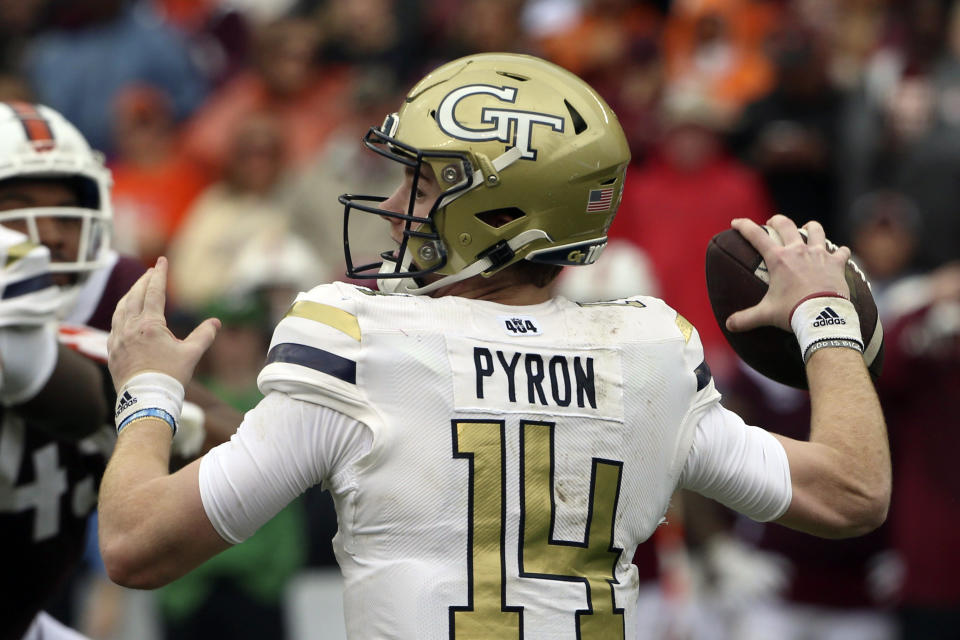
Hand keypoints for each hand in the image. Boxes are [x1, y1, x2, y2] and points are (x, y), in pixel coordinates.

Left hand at [108, 257, 219, 390]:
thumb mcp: (191, 355)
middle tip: (152, 271)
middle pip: (136, 295)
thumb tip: (215, 323)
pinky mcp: (112, 349)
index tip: (161, 261)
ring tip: (138, 287)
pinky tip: (125, 312)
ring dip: (131, 294)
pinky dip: (122, 311)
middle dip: (145, 280)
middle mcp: (131, 327)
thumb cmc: (170, 377)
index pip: (154, 292)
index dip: (159, 275)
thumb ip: (204, 336)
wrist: (146, 400)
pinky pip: (115, 323)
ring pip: (122, 307)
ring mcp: (118, 338)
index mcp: (150, 325)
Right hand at [726, 215, 850, 331]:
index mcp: (778, 259)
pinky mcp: (836, 263)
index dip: (744, 226)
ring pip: (815, 230)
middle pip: (786, 225)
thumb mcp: (766, 314)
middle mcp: (798, 251)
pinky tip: (839, 254)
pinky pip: (841, 251)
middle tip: (772, 224)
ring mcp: (819, 254)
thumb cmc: (793, 312)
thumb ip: (746, 318)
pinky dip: (839, 252)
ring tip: (807, 230)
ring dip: (811, 228)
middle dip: (777, 221)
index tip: (736, 222)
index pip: (756, 235)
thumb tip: (729, 325)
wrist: (823, 316)